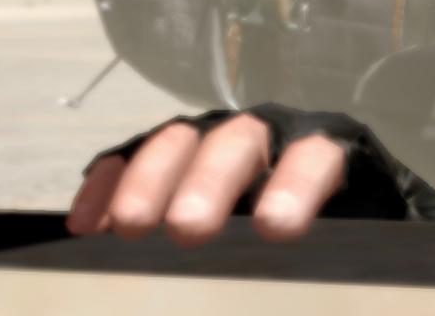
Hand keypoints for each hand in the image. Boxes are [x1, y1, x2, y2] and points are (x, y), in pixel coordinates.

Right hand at [66, 111, 345, 245]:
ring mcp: (211, 138)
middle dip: (211, 181)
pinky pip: (131, 157)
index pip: (317, 157)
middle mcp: (266, 135)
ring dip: (152, 179)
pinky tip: (87, 225)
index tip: (276, 227)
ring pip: (180, 141)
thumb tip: (327, 299)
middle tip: (188, 228)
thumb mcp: (347, 248)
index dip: (297, 185)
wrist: (304, 209)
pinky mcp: (167, 155)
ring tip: (129, 227)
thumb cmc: (331, 237)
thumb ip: (340, 260)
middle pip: (238, 141)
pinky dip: (109, 185)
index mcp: (324, 154)